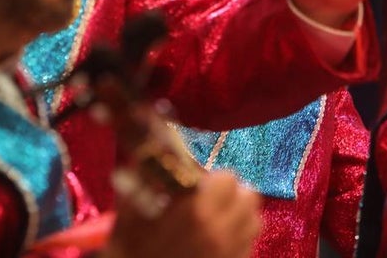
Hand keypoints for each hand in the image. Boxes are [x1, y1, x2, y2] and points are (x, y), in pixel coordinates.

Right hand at [103, 171, 260, 257]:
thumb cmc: (132, 247)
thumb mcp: (131, 210)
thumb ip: (147, 173)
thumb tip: (159, 140)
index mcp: (197, 213)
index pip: (228, 178)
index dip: (213, 178)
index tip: (199, 186)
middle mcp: (220, 232)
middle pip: (249, 197)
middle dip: (232, 193)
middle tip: (211, 199)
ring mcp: (230, 253)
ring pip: (255, 221)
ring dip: (239, 215)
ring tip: (219, 218)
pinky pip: (249, 245)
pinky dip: (238, 238)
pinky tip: (219, 240)